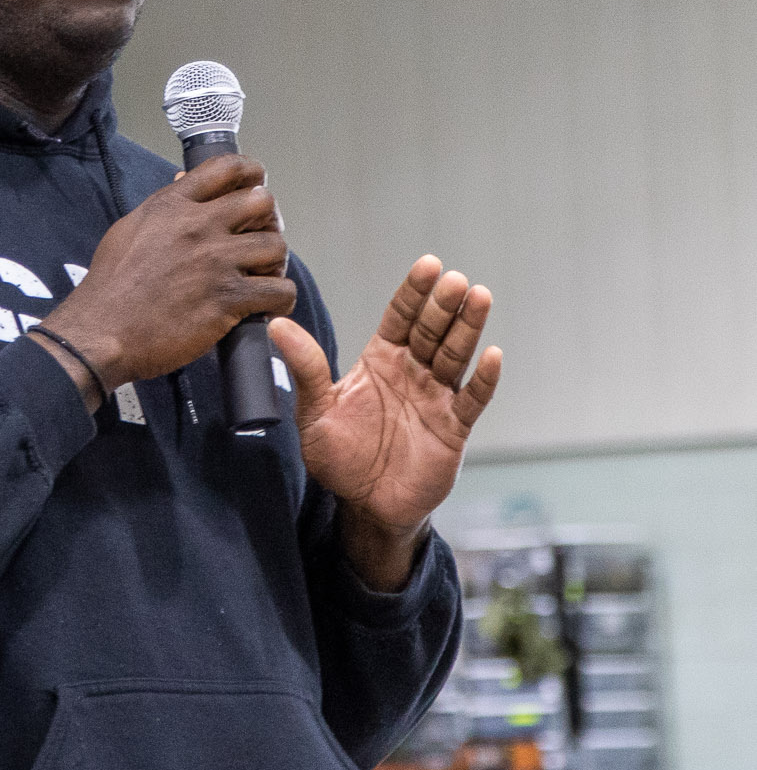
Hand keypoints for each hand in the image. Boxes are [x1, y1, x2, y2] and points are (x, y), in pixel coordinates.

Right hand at [34, 154, 295, 403]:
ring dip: (274, 263)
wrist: (100, 333)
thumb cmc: (110, 288)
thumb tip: (184, 182)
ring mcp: (215, 262)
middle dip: (267, 221)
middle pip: (262, 202)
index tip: (255, 188)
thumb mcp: (129, 230)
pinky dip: (280, 300)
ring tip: (260, 278)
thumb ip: (163, 207)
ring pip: (276, 245)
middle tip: (259, 241)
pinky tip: (265, 306)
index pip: (229, 167)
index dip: (252, 175)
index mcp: (172, 205)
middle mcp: (197, 226)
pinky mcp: (227, 299)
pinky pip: (279, 290)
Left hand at [269, 256, 500, 578]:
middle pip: (431, 330)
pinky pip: (472, 399)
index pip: (399, 317)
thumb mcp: (315, 411)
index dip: (413, 292)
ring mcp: (435, 397)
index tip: (428, 265)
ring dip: (468, 328)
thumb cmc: (338, 456)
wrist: (364, 504)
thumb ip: (306, 368)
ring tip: (479, 297)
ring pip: (455, 355)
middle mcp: (410, 372)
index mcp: (378, 361)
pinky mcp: (453, 428)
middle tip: (455, 280)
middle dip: (443, 305)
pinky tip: (492, 356)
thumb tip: (276, 324)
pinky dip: (484, 379)